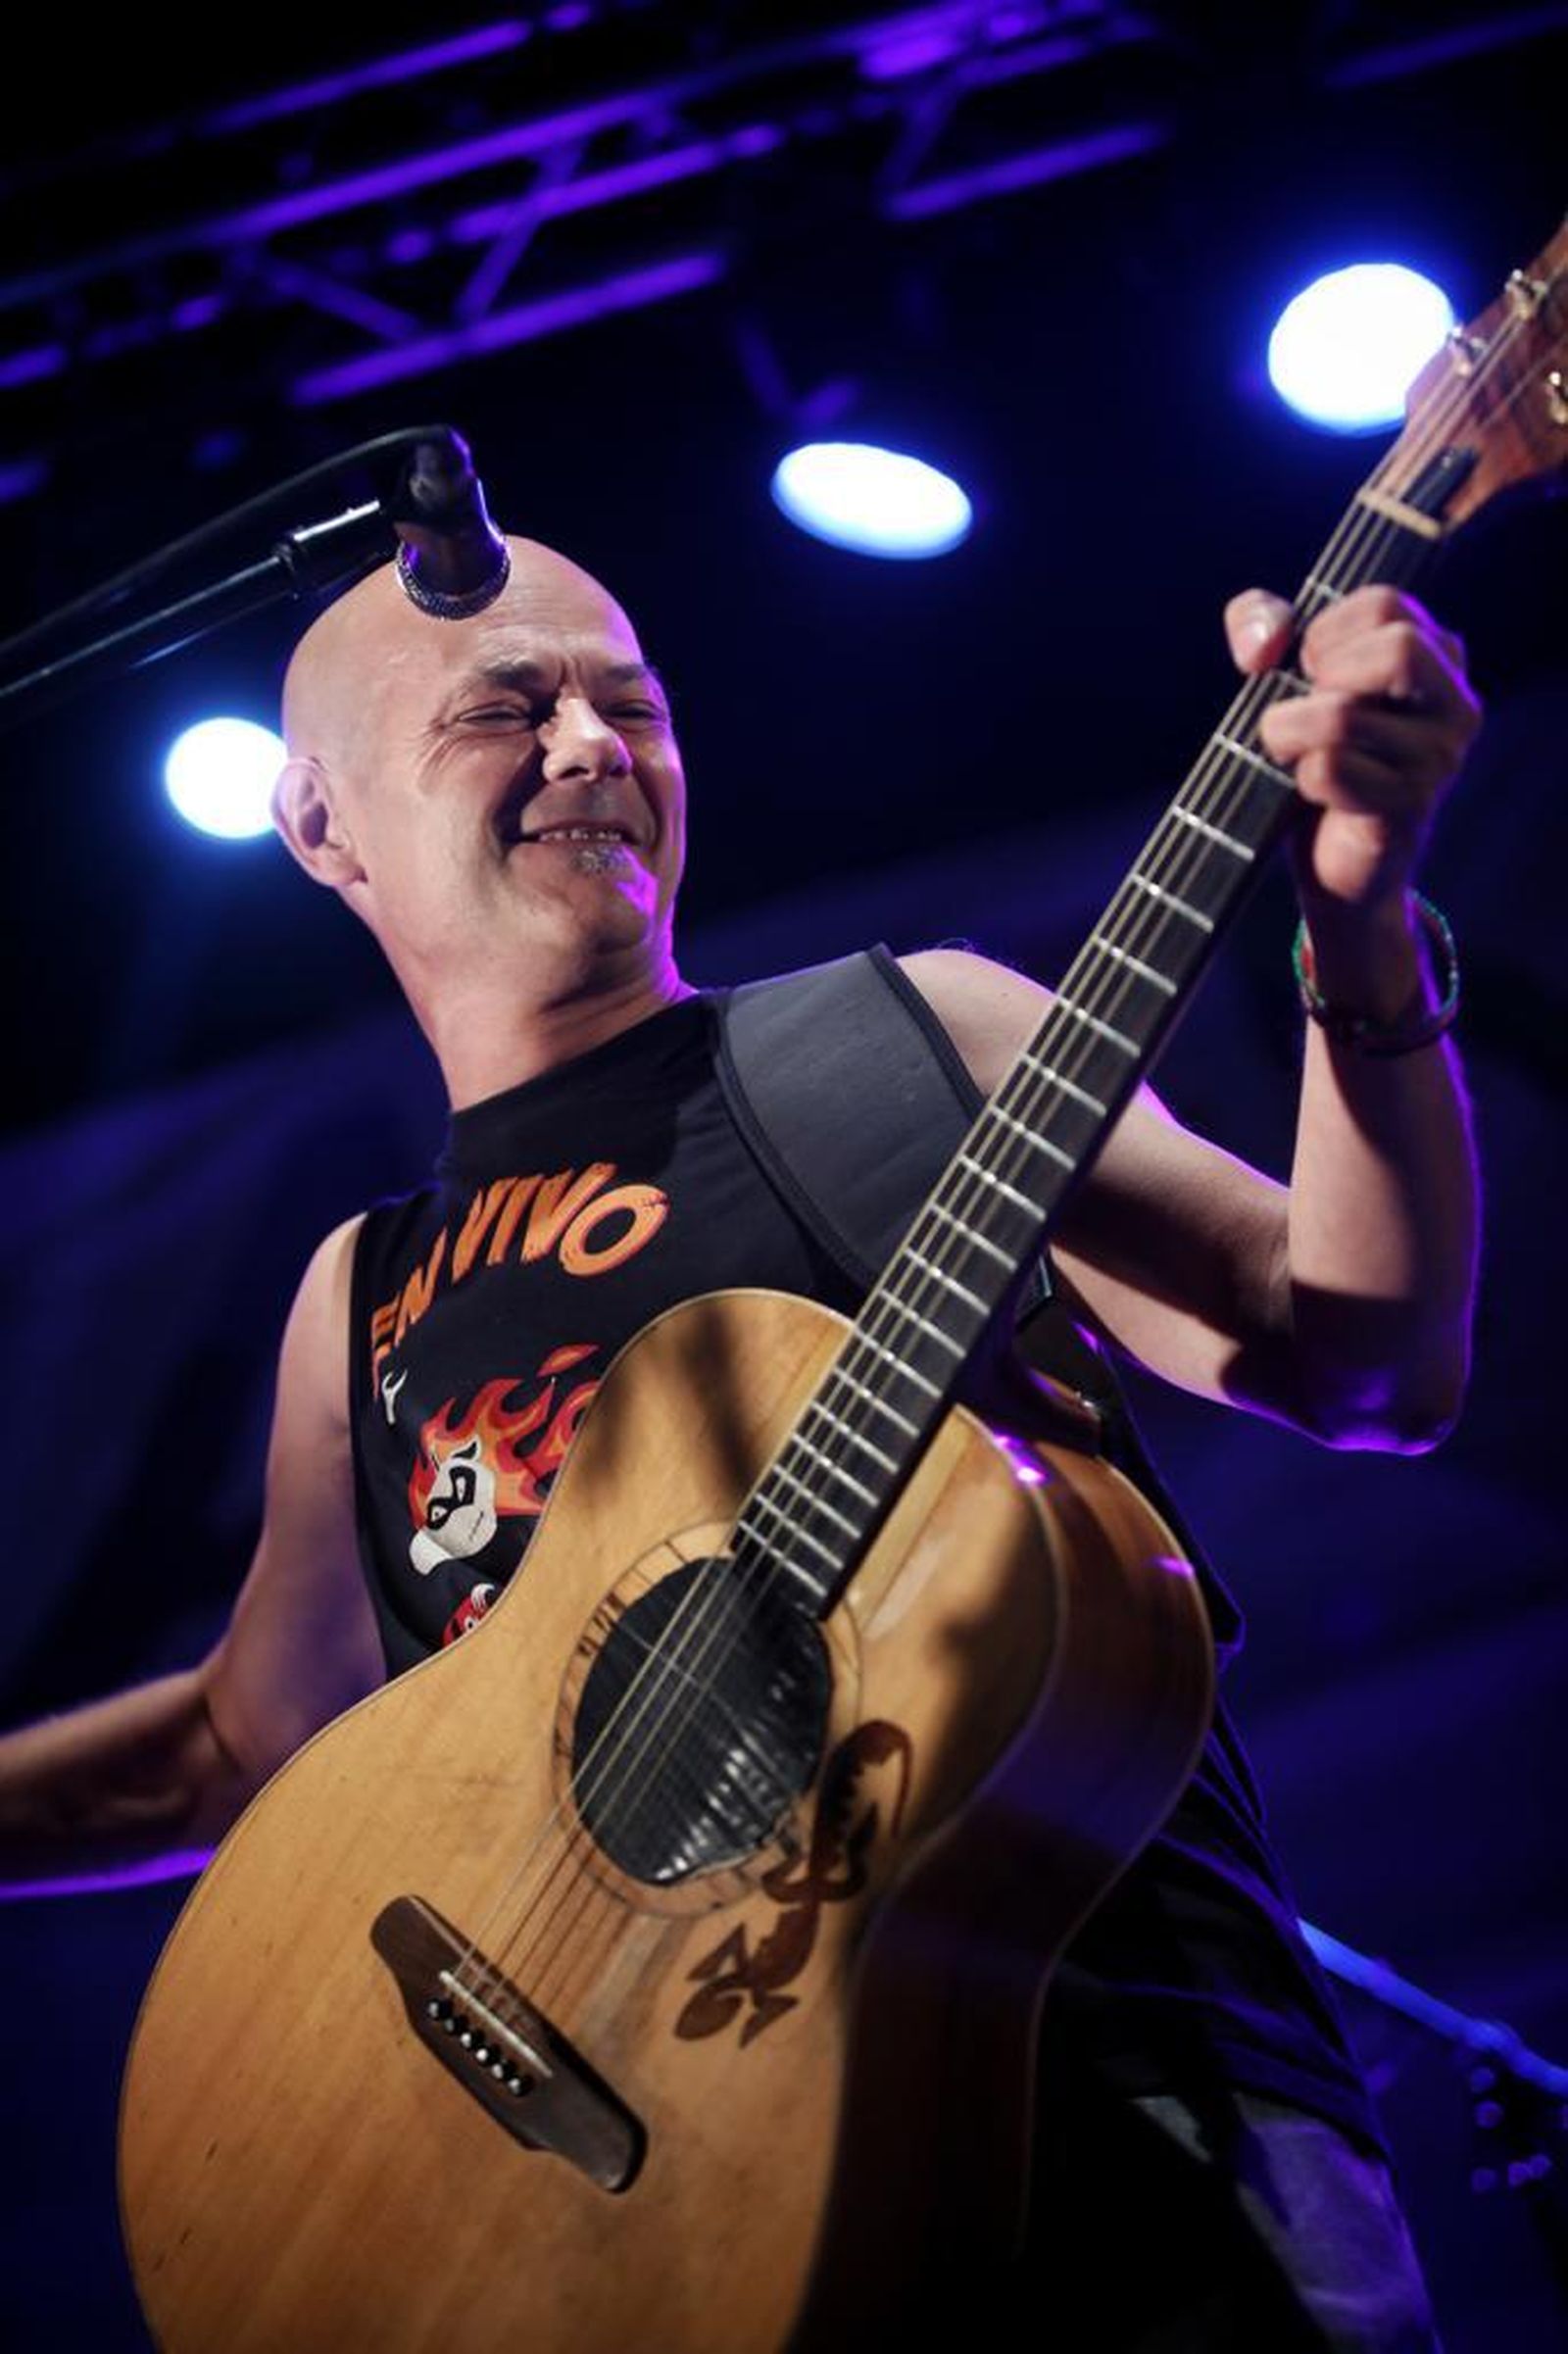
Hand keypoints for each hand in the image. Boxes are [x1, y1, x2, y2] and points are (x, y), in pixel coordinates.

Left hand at [1224, 585, 1480, 923]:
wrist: (1328, 861)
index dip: (1325, 629)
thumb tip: (1265, 641)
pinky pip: (1329, 769)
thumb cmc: (1310, 753)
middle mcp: (1454, 705)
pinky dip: (1299, 776)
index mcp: (1437, 656)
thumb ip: (1261, 624)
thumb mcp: (1280, 672)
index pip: (1386, 603)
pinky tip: (1311, 792)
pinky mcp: (1407, 808)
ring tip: (1292, 752)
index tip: (1308, 666)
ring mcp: (1438, 760)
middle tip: (1305, 708)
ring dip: (1288, 731)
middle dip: (1323, 674)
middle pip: (1397, 648)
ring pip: (1343, 716)